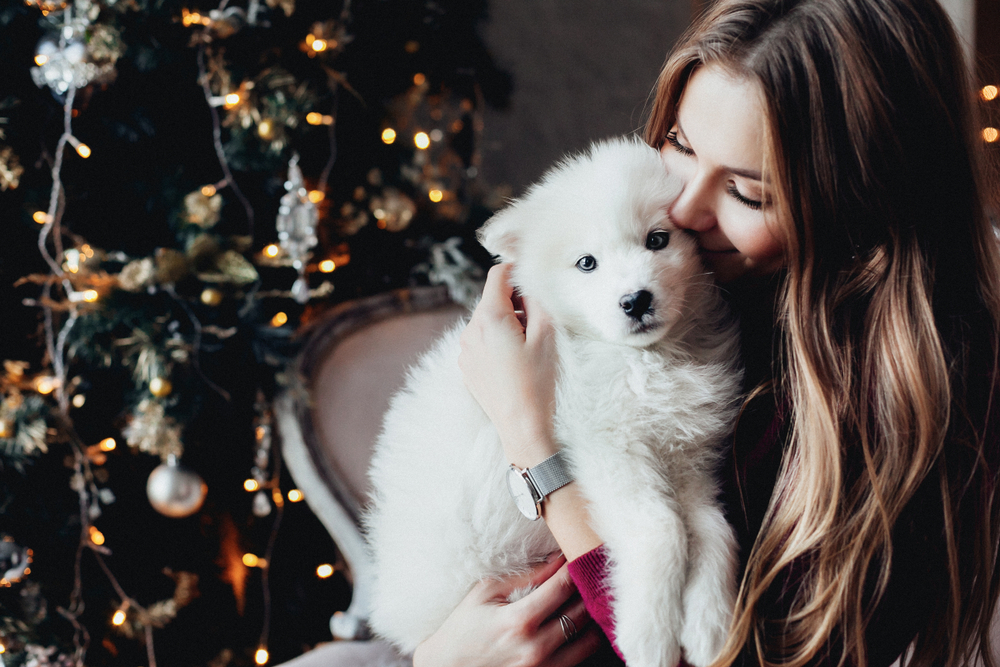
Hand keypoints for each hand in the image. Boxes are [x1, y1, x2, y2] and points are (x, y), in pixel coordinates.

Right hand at [412, 555, 601, 666]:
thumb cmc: (464, 627)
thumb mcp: (486, 592)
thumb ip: (525, 575)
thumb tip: (558, 559)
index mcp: (519, 620)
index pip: (564, 586)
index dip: (575, 565)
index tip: (577, 554)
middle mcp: (536, 648)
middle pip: (583, 610)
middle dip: (586, 588)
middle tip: (584, 573)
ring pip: (591, 638)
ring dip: (590, 616)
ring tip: (582, 600)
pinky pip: (581, 658)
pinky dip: (583, 639)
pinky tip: (574, 624)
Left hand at [459, 263, 558, 466]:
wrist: (521, 427)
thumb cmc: (537, 382)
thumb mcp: (546, 335)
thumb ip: (537, 301)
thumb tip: (530, 285)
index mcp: (489, 317)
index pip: (498, 275)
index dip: (516, 272)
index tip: (532, 282)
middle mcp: (470, 330)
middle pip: (491, 299)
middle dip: (514, 302)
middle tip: (536, 322)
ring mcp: (465, 350)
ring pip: (486, 321)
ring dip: (506, 323)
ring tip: (526, 346)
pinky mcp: (467, 367)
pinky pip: (481, 342)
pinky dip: (496, 342)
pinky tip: (514, 362)